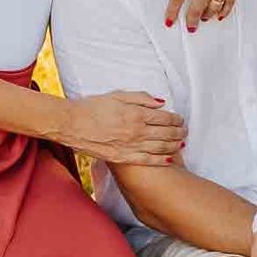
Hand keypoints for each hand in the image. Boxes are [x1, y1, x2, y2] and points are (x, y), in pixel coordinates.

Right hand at [58, 90, 183, 163]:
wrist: (71, 124)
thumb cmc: (93, 106)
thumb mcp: (118, 95)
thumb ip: (141, 98)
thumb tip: (161, 102)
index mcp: (136, 113)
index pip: (164, 118)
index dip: (176, 119)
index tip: (181, 119)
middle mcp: (136, 131)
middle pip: (165, 133)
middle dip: (178, 132)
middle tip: (185, 131)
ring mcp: (129, 146)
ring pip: (159, 148)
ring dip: (173, 146)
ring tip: (181, 144)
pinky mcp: (121, 158)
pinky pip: (145, 161)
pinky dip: (159, 161)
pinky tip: (169, 160)